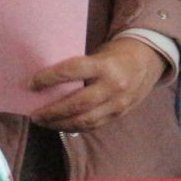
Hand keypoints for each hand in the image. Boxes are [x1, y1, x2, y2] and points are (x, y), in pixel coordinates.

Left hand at [30, 36, 165, 129]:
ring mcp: (118, 104)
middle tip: (34, 114)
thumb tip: (47, 80)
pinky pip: (93, 126)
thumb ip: (79, 66)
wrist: (149, 60)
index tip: (32, 83)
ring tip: (43, 122)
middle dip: (52, 111)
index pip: (72, 70)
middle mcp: (113, 86)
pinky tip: (61, 125)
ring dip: (60, 124)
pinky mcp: (119, 115)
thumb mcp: (99, 53)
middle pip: (77, 103)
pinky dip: (74, 127)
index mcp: (105, 65)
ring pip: (85, 120)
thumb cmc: (116, 53)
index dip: (49, 78)